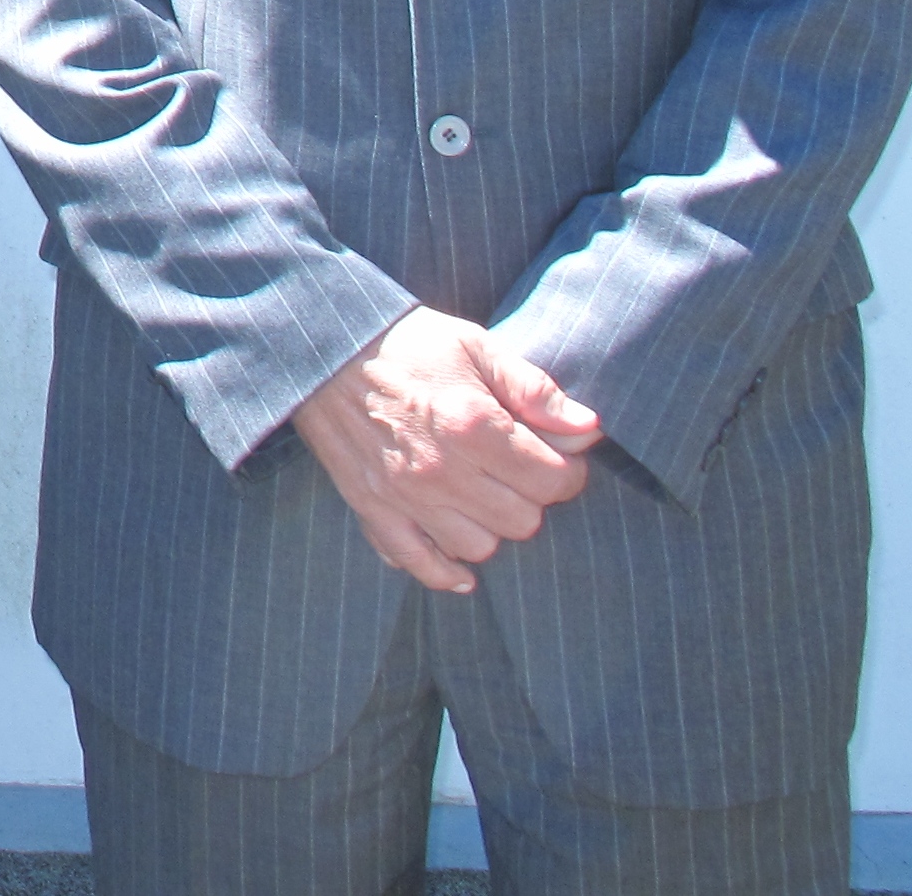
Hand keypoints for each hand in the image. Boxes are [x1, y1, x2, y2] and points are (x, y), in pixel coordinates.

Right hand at [291, 306, 600, 593]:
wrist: (322, 345)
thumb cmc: (405, 341)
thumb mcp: (475, 344)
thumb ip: (534, 388)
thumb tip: (589, 429)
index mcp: (472, 425)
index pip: (551, 481)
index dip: (567, 469)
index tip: (558, 454)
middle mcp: (442, 470)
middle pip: (522, 521)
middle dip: (532, 496)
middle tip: (519, 468)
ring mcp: (405, 496)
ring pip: (479, 548)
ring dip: (491, 525)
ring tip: (484, 494)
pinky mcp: (373, 508)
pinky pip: (419, 565)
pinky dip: (444, 571)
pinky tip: (460, 561)